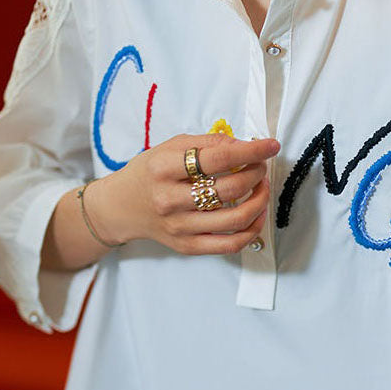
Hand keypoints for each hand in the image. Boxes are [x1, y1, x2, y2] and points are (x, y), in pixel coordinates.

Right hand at [85, 131, 280, 252]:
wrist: (120, 207)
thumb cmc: (148, 174)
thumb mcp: (169, 147)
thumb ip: (207, 144)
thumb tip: (245, 145)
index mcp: (163, 168)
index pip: (217, 158)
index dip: (251, 151)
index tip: (270, 146)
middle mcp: (169, 199)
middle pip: (230, 188)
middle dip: (256, 174)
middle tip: (260, 167)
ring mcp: (179, 226)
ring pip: (236, 218)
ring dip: (259, 201)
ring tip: (261, 188)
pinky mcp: (186, 245)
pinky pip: (230, 244)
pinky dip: (251, 230)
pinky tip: (255, 215)